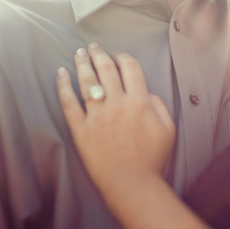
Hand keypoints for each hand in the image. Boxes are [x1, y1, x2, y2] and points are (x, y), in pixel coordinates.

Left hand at [57, 43, 174, 200]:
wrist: (131, 183)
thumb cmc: (153, 158)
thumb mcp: (168, 128)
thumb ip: (159, 105)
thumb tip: (146, 93)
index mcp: (140, 101)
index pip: (130, 68)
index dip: (123, 57)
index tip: (118, 55)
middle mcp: (117, 104)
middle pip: (106, 70)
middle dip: (99, 54)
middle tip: (94, 46)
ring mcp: (97, 116)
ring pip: (87, 82)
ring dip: (82, 64)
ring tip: (79, 53)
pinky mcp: (81, 129)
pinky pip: (69, 103)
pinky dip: (63, 86)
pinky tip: (61, 73)